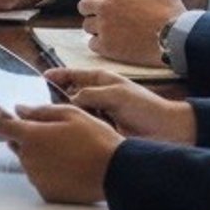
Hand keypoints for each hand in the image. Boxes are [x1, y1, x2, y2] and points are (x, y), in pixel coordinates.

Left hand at [0, 102, 123, 203]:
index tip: (16, 117)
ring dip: (39, 154)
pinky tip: (68, 166)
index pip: (3, 126)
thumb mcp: (70, 113)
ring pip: (29, 161)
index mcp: (32, 137)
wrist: (116, 172)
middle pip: (16, 144)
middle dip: (27, 136)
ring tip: (66, 150)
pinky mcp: (47, 193)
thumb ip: (40, 111)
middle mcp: (29, 159)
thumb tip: (20, 110)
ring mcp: (37, 179)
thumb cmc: (96, 140)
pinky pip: (40, 178)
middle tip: (53, 133)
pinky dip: (48, 171)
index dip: (7, 119)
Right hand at [45, 67, 196, 144]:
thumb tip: (69, 100)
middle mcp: (99, 96)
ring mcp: (101, 114)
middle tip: (39, 105)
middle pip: (71, 94)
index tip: (41, 78)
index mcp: (103, 80)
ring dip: (66, 116)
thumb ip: (90, 94)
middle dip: (57, 98)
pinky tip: (66, 135)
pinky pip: (85, 129)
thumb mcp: (116, 94)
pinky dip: (76, 130)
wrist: (169, 132)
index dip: (58, 75)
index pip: (74, 74)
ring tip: (49, 121)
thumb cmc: (146, 108)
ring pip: (76, 113)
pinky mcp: (104, 132)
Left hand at [76, 0, 184, 65]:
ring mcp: (105, 27)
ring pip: (87, 25)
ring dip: (94, 25)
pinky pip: (92, 43)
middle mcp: (105, 6)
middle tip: (101, 13)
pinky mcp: (108, 46)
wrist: (176, 38)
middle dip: (90, 8)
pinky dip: (98, 43)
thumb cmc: (170, 9)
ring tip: (107, 28)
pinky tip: (110, 42)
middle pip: (83, 6)